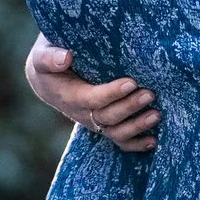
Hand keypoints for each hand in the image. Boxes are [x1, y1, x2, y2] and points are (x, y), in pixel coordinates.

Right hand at [24, 35, 159, 151]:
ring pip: (116, 132)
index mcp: (69, 96)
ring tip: (156, 114)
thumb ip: (49, 57)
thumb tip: (65, 58)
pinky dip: (136, 144)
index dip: (112, 93)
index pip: (93, 99)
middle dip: (130, 107)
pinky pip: (119, 140)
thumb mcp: (42, 55)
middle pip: (108, 117)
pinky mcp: (103, 124)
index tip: (131, 82)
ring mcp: (94, 122)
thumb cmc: (48, 64)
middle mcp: (82, 114)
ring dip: (137, 126)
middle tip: (150, 94)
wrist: (47, 80)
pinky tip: (153, 141)